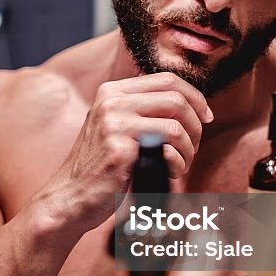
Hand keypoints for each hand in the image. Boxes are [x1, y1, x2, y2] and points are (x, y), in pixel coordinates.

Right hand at [34, 72, 212, 233]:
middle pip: (176, 98)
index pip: (167, 80)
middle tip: (193, 147)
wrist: (70, 196)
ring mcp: (113, 122)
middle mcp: (111, 101)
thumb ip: (143, 110)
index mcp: (112, 91)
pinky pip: (168, 148)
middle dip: (195, 125)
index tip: (206, 117)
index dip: (195, 97)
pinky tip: (170, 173)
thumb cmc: (100, 167)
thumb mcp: (116, 126)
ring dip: (188, 149)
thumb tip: (191, 104)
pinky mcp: (119, 146)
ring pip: (176, 124)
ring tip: (181, 165)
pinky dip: (178, 163)